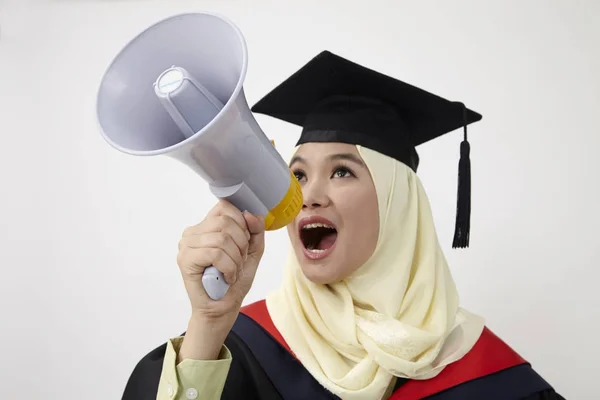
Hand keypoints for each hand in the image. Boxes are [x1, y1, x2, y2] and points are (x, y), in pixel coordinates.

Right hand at [177, 199, 265, 321]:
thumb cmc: (234, 280)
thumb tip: (250, 214)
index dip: (242, 223)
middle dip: (241, 244)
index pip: (225, 207)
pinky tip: (227, 277)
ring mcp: (186, 245)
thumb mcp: (253, 250)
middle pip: (225, 222)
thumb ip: (256, 230)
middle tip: (239, 261)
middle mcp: (193, 232)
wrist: (223, 308)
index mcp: (207, 226)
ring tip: (233, 272)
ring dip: (236, 260)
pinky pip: (215, 254)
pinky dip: (228, 268)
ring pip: (222, 239)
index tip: (244, 243)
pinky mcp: (185, 260)